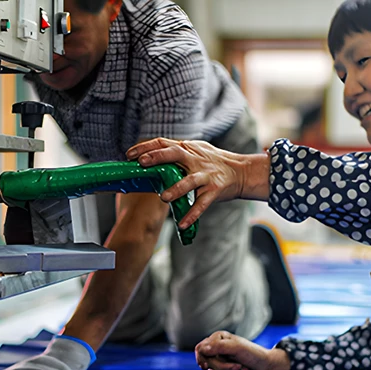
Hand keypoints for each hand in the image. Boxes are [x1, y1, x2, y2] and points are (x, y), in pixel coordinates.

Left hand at [127, 138, 269, 228]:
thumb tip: (148, 164)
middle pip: (174, 155)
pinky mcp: (214, 191)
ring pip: (189, 181)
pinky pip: (202, 204)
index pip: (163, 143)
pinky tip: (182, 223)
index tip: (130, 154)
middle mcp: (196, 160)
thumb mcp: (195, 153)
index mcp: (188, 149)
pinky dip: (192, 214)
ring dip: (176, 189)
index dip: (146, 148)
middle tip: (142, 163)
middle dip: (157, 158)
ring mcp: (206, 175)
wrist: (241, 172)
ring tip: (164, 198)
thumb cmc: (212, 163)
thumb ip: (175, 157)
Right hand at [195, 331, 289, 369]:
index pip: (200, 348)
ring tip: (240, 369)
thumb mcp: (237, 347)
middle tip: (238, 365)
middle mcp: (216, 351)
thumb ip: (219, 346)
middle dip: (223, 367)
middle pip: (206, 362)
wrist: (266, 369)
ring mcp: (218, 364)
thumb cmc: (254, 354)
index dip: (202, 357)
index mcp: (218, 339)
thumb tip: (202, 349)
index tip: (207, 364)